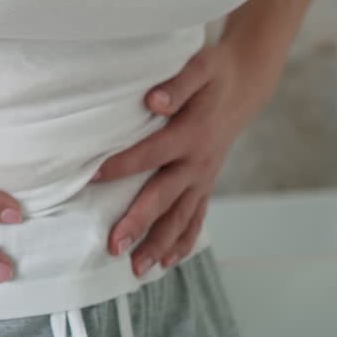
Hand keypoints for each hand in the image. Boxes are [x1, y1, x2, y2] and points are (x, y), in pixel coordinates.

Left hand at [91, 38, 283, 274]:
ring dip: (159, 244)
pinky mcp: (206, 183)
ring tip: (137, 269)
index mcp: (191, 133)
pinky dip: (182, 242)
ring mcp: (204, 177)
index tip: (92, 177)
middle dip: (139, 223)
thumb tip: (154, 101)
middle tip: (114, 246)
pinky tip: (165, 263)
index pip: (151, 153)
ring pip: (181, 217)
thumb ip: (177, 84)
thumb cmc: (213, 73)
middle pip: (164, 197)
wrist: (245, 83)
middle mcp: (198, 162)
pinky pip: (196, 218)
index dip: (122, 165)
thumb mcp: (200, 66)